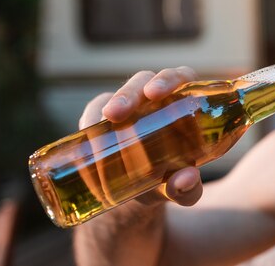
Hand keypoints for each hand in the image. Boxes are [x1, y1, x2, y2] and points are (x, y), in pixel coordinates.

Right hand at [79, 66, 203, 206]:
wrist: (137, 196)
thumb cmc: (168, 182)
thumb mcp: (179, 189)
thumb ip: (188, 189)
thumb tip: (186, 180)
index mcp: (184, 104)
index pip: (181, 78)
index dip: (169, 79)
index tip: (155, 93)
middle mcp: (157, 99)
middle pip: (145, 81)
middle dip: (130, 93)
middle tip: (118, 113)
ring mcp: (130, 107)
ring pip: (121, 93)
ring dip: (111, 105)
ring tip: (105, 122)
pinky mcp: (104, 117)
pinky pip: (95, 111)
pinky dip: (91, 120)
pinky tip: (87, 132)